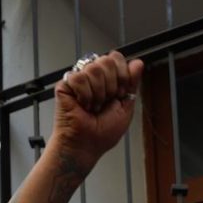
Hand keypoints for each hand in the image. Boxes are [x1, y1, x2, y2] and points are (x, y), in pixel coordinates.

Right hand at [52, 51, 143, 167]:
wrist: (86, 145)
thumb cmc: (103, 132)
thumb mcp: (125, 107)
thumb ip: (132, 83)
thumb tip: (138, 63)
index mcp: (108, 79)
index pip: (116, 58)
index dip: (122, 75)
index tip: (120, 94)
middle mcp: (93, 76)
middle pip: (107, 60)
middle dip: (111, 86)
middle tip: (105, 102)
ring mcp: (79, 79)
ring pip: (93, 68)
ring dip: (98, 94)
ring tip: (93, 107)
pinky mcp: (65, 84)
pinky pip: (79, 77)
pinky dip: (84, 96)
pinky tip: (82, 105)